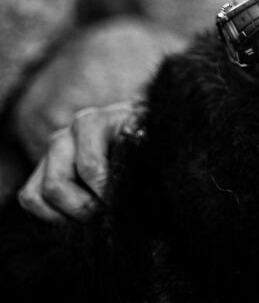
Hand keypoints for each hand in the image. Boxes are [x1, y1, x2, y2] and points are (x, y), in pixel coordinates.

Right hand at [17, 101, 136, 221]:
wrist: (138, 133)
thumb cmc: (144, 140)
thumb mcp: (147, 142)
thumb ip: (140, 156)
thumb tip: (128, 187)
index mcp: (92, 122)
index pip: (88, 167)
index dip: (103, 193)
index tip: (120, 206)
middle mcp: (65, 135)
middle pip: (56, 185)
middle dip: (83, 208)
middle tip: (107, 217)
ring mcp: (50, 154)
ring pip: (38, 194)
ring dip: (65, 215)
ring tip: (94, 218)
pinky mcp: (40, 171)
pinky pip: (30, 199)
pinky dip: (49, 217)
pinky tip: (77, 218)